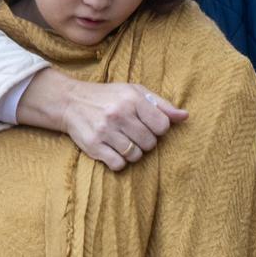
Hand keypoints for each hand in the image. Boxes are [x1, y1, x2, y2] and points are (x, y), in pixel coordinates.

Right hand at [16, 68, 186, 170]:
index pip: (163, 126)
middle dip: (145, 141)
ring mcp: (105, 131)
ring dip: (132, 152)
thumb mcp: (134, 92)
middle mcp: (119, 114)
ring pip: (135, 156)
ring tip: (123, 141)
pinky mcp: (94, 146)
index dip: (158, 129)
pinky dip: (118, 161)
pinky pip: (118, 165)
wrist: (70, 102)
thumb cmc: (107, 97)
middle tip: (133, 133)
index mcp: (132, 99)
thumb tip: (185, 116)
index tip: (147, 125)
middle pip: (150, 143)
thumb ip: (161, 105)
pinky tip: (113, 150)